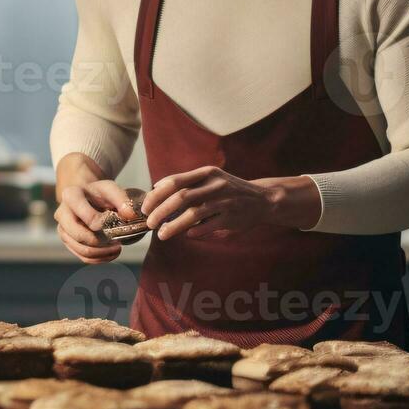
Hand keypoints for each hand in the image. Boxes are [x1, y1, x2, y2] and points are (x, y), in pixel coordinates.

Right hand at [54, 154, 136, 263]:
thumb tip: (129, 215)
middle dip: (100, 243)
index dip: (103, 224)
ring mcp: (63, 229)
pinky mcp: (67, 240)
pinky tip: (111, 253)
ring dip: (101, 253)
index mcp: (71, 196)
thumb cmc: (98, 193)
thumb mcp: (110, 189)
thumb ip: (121, 199)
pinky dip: (98, 259)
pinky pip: (81, 256)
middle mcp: (61, 213)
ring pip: (80, 249)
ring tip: (117, 249)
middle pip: (78, 236)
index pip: (87, 217)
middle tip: (117, 243)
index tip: (115, 224)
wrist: (86, 196)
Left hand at [141, 167, 320, 240]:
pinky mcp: (232, 218)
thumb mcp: (210, 179)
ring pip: (193, 214)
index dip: (157, 195)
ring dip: (174, 226)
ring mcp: (225, 201)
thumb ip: (187, 184)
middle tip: (149, 223)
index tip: (146, 207)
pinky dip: (194, 232)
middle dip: (160, 211)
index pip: (175, 181)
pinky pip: (208, 226)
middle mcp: (215, 185)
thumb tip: (156, 190)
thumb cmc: (228, 190)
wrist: (262, 199)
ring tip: (161, 234)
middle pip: (181, 197)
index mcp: (206, 173)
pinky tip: (187, 235)